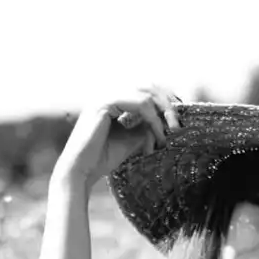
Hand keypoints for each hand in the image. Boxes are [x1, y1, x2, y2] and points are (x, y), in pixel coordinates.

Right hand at [55, 85, 183, 187]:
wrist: (81, 171)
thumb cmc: (103, 158)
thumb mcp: (133, 138)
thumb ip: (146, 125)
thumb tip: (166, 119)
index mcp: (113, 99)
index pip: (145, 90)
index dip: (165, 102)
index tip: (176, 120)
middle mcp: (108, 93)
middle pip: (148, 87)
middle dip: (167, 105)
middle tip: (177, 125)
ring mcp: (105, 95)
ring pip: (147, 95)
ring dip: (163, 113)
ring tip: (169, 132)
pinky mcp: (105, 103)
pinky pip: (141, 104)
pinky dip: (153, 119)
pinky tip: (157, 135)